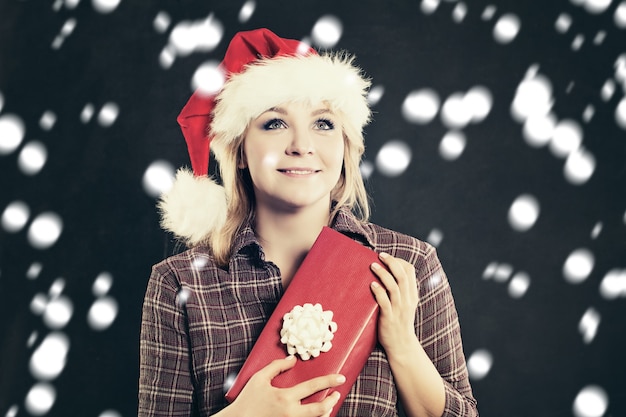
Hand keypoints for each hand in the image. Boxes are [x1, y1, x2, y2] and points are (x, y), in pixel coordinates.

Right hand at [229, 356, 344, 416]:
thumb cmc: (247, 400)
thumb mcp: (259, 378)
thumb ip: (276, 367)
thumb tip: (293, 359)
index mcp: (284, 397)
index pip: (313, 387)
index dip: (329, 381)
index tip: (340, 378)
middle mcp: (290, 413)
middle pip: (320, 409)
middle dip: (332, 401)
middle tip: (337, 394)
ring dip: (325, 412)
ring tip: (328, 405)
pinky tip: (317, 414)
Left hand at [370, 252, 418, 354]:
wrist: (402, 346)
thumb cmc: (399, 323)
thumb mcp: (405, 305)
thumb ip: (401, 291)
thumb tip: (388, 274)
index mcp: (412, 295)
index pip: (410, 271)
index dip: (399, 261)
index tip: (387, 257)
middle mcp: (407, 300)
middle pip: (402, 276)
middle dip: (391, 262)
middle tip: (380, 255)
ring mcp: (399, 309)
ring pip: (394, 287)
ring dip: (383, 274)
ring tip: (373, 266)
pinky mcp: (389, 318)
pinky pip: (385, 302)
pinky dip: (379, 292)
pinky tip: (372, 285)